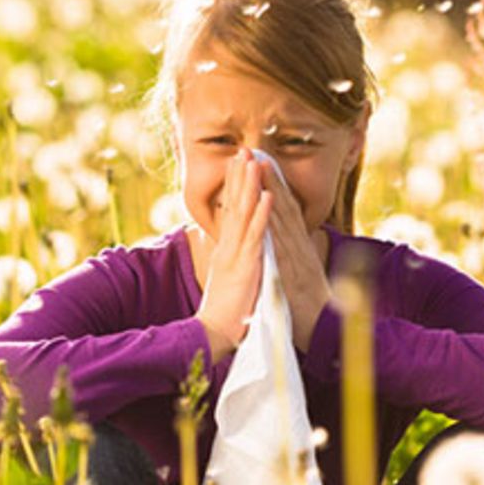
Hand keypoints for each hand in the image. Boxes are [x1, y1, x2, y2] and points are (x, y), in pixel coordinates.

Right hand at [194, 148, 272, 360]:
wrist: (215, 334)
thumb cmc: (226, 311)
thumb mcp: (229, 279)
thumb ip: (232, 260)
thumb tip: (234, 247)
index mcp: (227, 249)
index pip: (230, 211)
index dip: (235, 186)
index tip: (238, 163)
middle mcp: (229, 247)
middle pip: (234, 205)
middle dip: (239, 176)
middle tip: (243, 149)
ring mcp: (236, 255)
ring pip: (244, 214)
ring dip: (250, 186)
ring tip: (254, 161)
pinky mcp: (246, 266)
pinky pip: (256, 237)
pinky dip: (262, 215)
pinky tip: (268, 196)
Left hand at [258, 161, 332, 352]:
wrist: (325, 335)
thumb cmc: (310, 309)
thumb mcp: (300, 278)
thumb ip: (294, 258)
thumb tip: (287, 244)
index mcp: (299, 249)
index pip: (285, 211)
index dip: (273, 186)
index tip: (261, 162)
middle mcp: (300, 248)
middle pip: (283, 207)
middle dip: (270, 178)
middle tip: (257, 151)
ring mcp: (298, 259)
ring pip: (283, 220)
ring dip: (271, 192)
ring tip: (259, 167)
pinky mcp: (294, 275)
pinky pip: (282, 248)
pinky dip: (275, 227)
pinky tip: (268, 210)